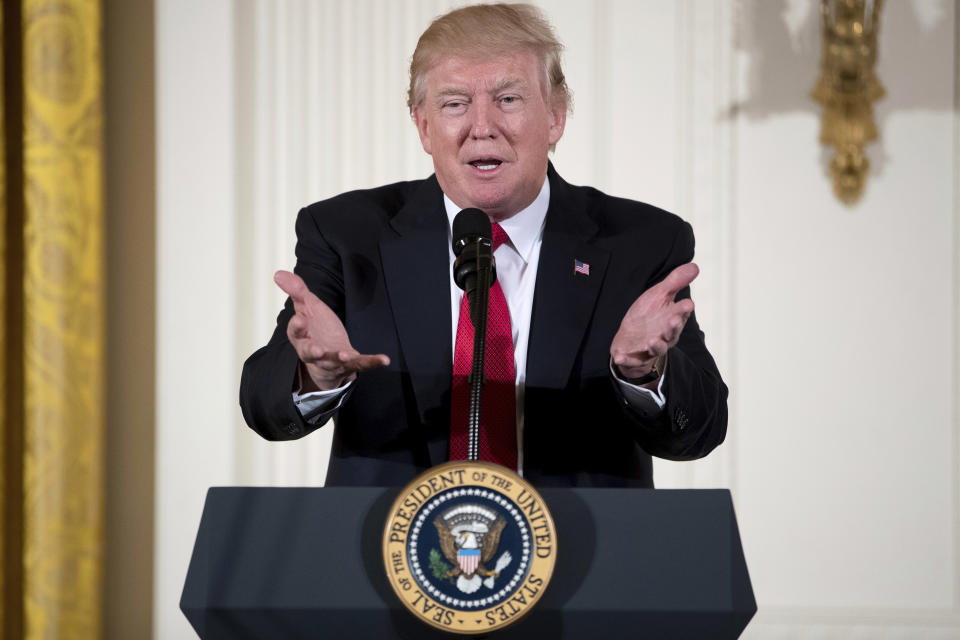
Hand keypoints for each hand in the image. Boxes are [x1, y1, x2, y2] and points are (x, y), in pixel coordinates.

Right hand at [274, 270, 389, 390]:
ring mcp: (333, 360)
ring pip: (334, 361)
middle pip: (310, 353)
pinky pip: (362, 364)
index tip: (299, 320)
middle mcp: (314, 352)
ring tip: (345, 355)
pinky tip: (384, 360)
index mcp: (301, 337)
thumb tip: (278, 273)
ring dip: (339, 358)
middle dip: (313, 352)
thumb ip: (297, 291)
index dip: (297, 327)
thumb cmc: (315, 328)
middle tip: (316, 350)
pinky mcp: (350, 364)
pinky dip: (373, 362)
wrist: (328, 354)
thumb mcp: (307, 307)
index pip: (296, 332)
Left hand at [610, 263, 698, 378]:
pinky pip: (632, 360)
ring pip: (658, 348)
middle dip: (674, 327)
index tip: (686, 303)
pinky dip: (626, 359)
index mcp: (673, 317)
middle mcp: (666, 334)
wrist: (632, 337)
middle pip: (673, 332)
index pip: (682, 312)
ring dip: (656, 345)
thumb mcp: (659, 295)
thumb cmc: (649, 314)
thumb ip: (675, 282)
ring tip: (651, 341)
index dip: (684, 308)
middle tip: (674, 320)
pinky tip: (618, 357)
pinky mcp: (636, 356)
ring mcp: (651, 347)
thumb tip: (695, 266)